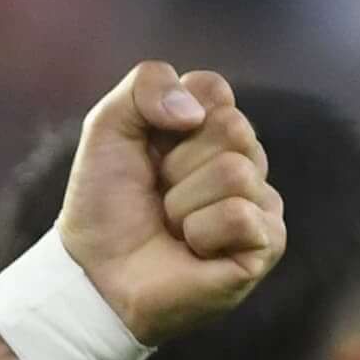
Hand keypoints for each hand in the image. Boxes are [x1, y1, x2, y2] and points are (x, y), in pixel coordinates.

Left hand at [57, 62, 283, 343]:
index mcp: (211, 129)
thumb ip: (146, 84)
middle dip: (176, 163)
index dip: (168, 115)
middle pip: (232, 126)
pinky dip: (199, 232)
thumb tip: (196, 111)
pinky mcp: (266, 244)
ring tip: (170, 226)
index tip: (146, 151)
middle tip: (158, 194)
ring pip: (235, 171)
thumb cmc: (104, 206)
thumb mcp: (107, 128)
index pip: (213, 88)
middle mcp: (244, 160)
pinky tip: (191, 250)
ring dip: (182, 203)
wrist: (93, 275)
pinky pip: (238, 214)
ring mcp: (260, 202)